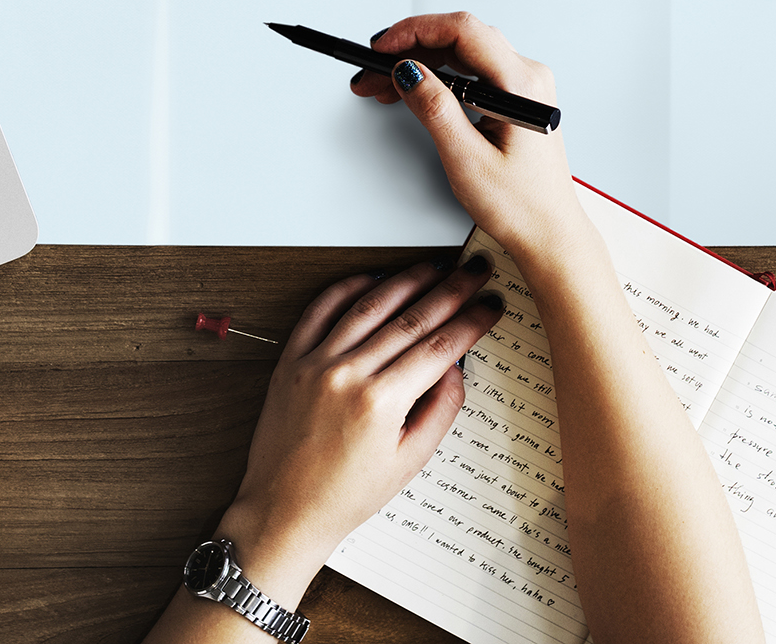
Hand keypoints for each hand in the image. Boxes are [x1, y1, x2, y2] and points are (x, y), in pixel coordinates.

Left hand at [215, 259, 504, 607]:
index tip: (490, 304)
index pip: (439, 347)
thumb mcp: (408, 462)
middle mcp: (347, 374)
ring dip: (405, 280)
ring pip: (368, 305)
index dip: (471, 321)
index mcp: (380, 403)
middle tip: (473, 271)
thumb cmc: (346, 495)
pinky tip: (372, 278)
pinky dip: (348, 289)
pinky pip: (320, 310)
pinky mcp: (291, 359)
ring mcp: (315, 362)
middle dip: (449, 291)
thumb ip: (439, 410)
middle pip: (410, 318)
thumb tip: (455, 366)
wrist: (285, 508)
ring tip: (433, 267)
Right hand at [349, 11, 584, 263]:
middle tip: (372, 70)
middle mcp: (527, 78)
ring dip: (419, 62)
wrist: (548, 233)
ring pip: (461, 53)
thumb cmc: (521, 205)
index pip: (462, 31)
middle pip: (459, 38)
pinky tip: (412, 89)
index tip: (381, 47)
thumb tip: (407, 71)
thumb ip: (434, 108)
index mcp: (521, 86)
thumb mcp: (466, 158)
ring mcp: (521, 87)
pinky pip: (470, 71)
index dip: (415, 31)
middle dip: (409, 48)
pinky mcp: (512, 98)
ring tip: (382, 83)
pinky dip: (436, 76)